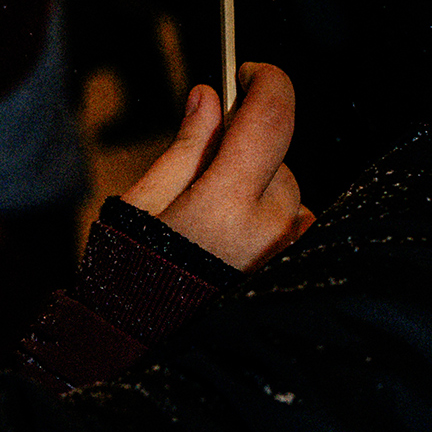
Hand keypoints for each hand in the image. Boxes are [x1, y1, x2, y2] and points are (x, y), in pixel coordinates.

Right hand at [121, 63, 314, 270]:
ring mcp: (289, 256)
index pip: (270, 117)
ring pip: (287, 193)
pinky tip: (236, 251)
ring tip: (215, 231)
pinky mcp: (297, 276)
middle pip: (276, 155)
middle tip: (202, 182)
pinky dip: (273, 227)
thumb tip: (210, 98)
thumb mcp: (143, 207)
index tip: (250, 73)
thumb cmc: (133, 282)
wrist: (148, 358)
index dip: (266, 81)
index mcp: (225, 205)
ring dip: (260, 194)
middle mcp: (270, 230)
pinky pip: (296, 229)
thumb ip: (185, 148)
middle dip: (245, 153)